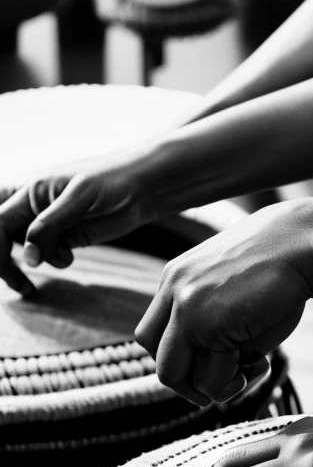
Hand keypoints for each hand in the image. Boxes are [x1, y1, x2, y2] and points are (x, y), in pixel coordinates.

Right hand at [0, 151, 157, 295]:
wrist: (145, 187)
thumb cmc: (112, 181)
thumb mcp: (77, 200)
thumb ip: (48, 227)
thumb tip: (28, 258)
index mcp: (30, 191)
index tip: (11, 267)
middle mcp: (36, 207)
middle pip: (6, 237)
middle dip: (8, 262)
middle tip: (22, 285)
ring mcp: (53, 223)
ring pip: (29, 249)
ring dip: (40, 260)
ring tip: (65, 259)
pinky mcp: (70, 236)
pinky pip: (50, 254)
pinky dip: (55, 260)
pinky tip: (70, 256)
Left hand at [136, 201, 312, 405]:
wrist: (306, 244)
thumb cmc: (283, 270)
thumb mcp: (235, 293)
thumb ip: (212, 324)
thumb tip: (209, 381)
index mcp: (176, 279)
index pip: (153, 334)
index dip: (179, 361)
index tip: (212, 370)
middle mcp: (173, 290)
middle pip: (156, 358)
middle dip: (188, 384)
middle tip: (227, 383)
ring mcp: (185, 308)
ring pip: (173, 376)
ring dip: (216, 387)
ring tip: (252, 369)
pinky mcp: (205, 324)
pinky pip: (210, 380)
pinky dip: (236, 383)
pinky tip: (262, 363)